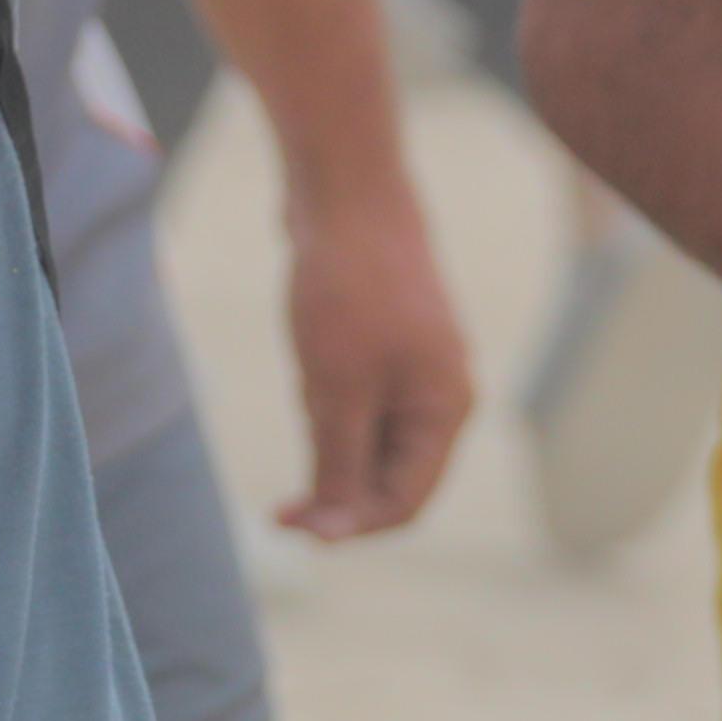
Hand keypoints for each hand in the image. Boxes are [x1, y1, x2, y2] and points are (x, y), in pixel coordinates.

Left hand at [276, 170, 478, 539]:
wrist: (344, 191)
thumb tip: (336, 529)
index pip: (406, 502)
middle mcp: (438, 394)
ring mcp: (412, 366)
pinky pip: (353, 399)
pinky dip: (324, 402)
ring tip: (303, 384)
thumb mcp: (337, 388)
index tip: (294, 526)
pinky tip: (305, 366)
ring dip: (325, 439)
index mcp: (446, 410)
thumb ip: (339, 462)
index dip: (352, 526)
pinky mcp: (382, 342)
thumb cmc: (348, 289)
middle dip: (335, 489)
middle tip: (276, 506)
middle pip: (388, 476)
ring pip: (365, 437)